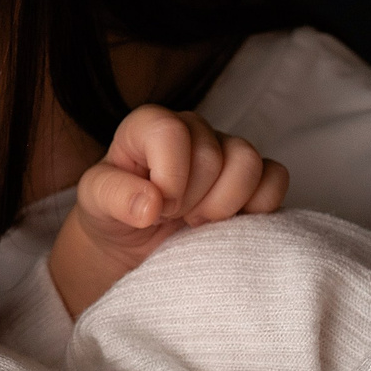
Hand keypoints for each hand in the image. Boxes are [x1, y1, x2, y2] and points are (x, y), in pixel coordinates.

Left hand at [51, 105, 288, 316]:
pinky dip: (258, 208)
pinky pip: (276, 178)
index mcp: (149, 126)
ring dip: (224, 205)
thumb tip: (149, 204)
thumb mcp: (94, 203)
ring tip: (198, 223)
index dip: (169, 178)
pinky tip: (227, 224)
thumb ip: (113, 196)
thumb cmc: (113, 215)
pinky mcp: (253, 176)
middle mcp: (192, 130)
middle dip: (193, 201)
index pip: (171, 132)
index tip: (156, 209)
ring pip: (249, 161)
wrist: (134, 244)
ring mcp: (225, 150)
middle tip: (174, 218)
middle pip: (213, 155)